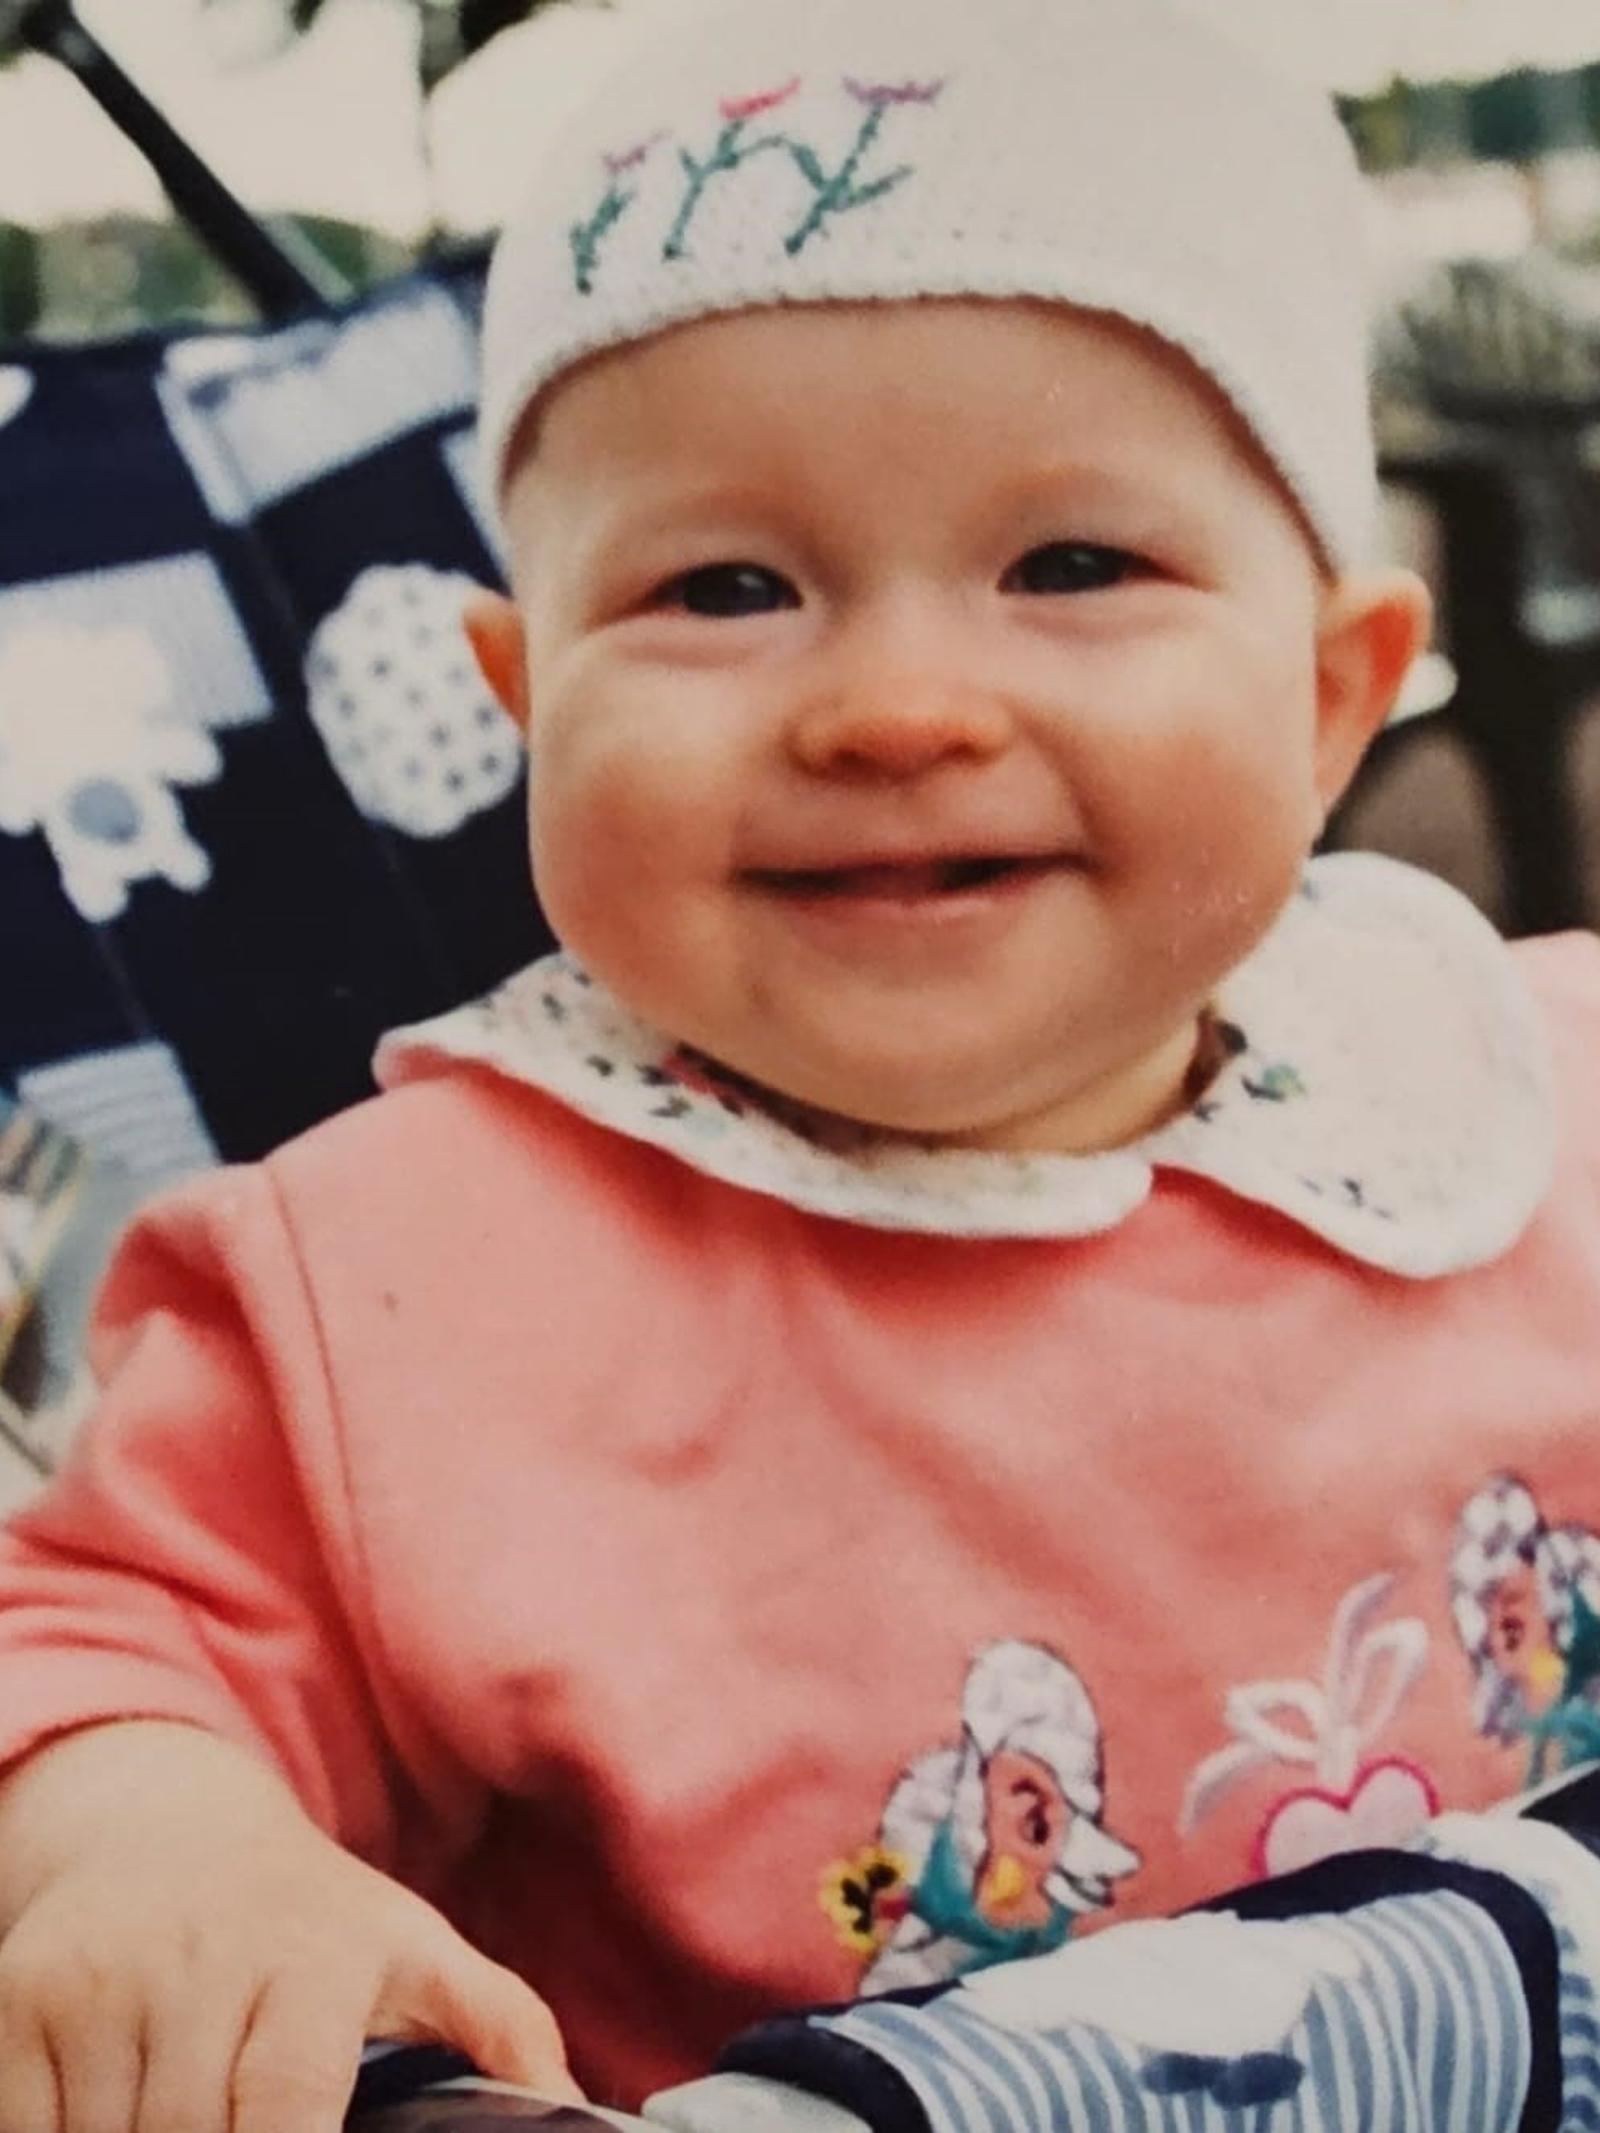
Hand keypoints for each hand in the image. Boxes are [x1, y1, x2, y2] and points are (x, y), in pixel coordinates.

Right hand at [0, 1729, 577, 2132]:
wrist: (167, 1832)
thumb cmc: (311, 1922)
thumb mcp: (416, 1952)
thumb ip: (501, 2029)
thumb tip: (575, 2112)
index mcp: (316, 1957)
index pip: (285, 2104)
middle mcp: (202, 1958)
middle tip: (236, 2127)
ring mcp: (101, 1977)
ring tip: (192, 2110)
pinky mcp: (19, 1998)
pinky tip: (114, 2108)